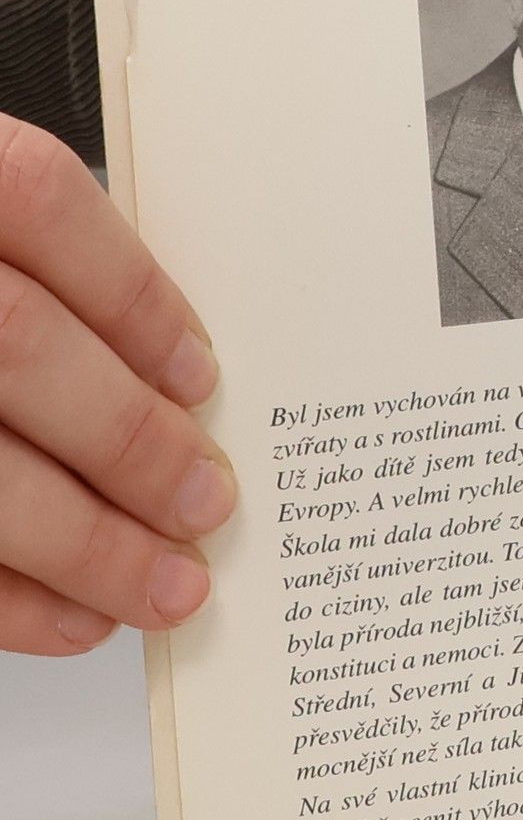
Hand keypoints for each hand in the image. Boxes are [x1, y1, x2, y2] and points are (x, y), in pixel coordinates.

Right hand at [0, 117, 230, 653]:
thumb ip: (34, 278)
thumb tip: (169, 385)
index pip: (36, 201)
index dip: (132, 294)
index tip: (200, 375)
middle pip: (17, 342)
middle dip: (130, 437)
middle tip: (206, 501)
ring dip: (84, 542)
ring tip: (166, 585)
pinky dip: (6, 600)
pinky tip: (72, 617)